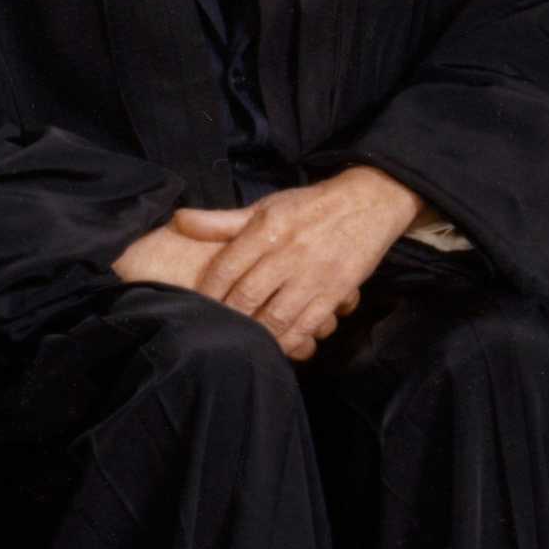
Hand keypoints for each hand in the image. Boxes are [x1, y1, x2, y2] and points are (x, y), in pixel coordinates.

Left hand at [132, 167, 421, 361]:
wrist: (370, 203)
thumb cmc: (310, 207)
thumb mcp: (266, 207)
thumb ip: (222, 221)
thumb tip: (178, 221)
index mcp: (267, 229)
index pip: (226, 268)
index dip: (208, 292)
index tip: (198, 305)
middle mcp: (288, 253)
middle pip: (248, 296)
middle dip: (229, 318)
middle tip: (216, 330)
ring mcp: (314, 275)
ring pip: (276, 316)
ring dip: (256, 334)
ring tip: (242, 342)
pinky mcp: (336, 291)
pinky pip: (308, 325)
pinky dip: (289, 340)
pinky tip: (277, 346)